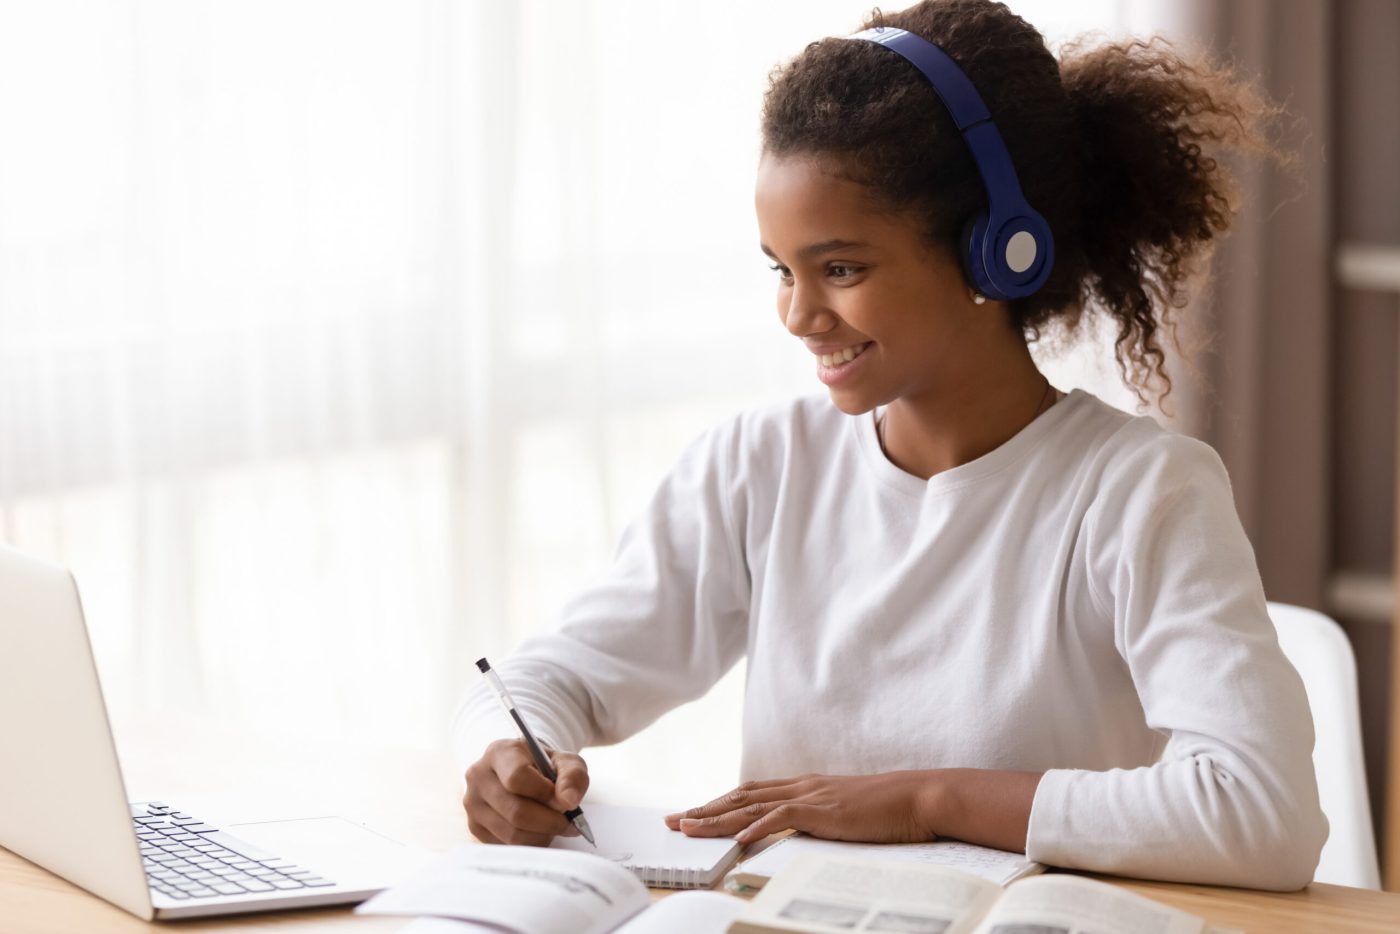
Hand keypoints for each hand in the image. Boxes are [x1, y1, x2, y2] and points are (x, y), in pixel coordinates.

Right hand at [463, 738, 589, 845]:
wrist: (523, 774)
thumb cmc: (545, 767)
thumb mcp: (565, 762)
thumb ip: (573, 776)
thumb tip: (569, 801)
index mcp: (499, 752)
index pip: (518, 778)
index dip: (545, 794)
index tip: (566, 803)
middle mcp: (479, 777)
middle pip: (515, 811)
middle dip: (549, 822)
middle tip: (569, 823)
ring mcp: (473, 804)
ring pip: (511, 833)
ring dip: (542, 835)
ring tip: (555, 826)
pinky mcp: (475, 827)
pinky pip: (506, 845)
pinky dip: (530, 844)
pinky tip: (540, 832)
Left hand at [664, 771, 939, 845]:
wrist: (920, 796)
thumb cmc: (889, 809)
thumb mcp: (845, 812)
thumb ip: (821, 817)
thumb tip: (802, 831)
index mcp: (806, 786)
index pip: (751, 792)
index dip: (719, 802)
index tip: (694, 812)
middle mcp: (802, 786)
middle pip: (740, 795)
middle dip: (704, 808)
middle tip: (673, 820)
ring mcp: (811, 795)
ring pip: (751, 805)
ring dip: (716, 817)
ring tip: (688, 827)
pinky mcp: (824, 809)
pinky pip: (782, 817)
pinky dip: (756, 827)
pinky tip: (737, 838)